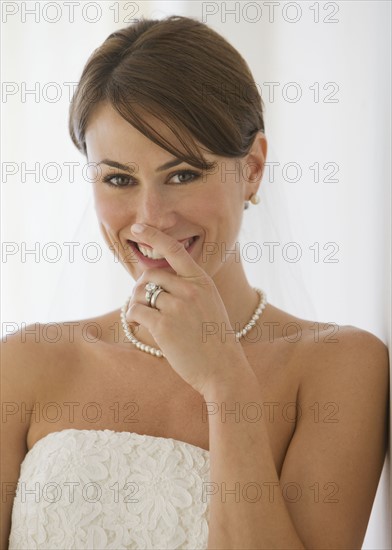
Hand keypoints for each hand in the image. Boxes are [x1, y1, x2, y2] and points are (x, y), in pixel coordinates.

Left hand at [125, 224, 248, 394]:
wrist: (224, 369)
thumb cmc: (214, 339)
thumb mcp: (210, 304)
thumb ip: (189, 288)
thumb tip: (156, 281)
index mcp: (202, 281)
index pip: (174, 250)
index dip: (153, 235)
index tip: (137, 227)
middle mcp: (190, 289)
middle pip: (150, 276)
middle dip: (140, 287)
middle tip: (141, 302)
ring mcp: (177, 307)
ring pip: (140, 294)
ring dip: (135, 304)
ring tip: (140, 316)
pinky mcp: (163, 326)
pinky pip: (136, 311)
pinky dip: (132, 317)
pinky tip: (137, 325)